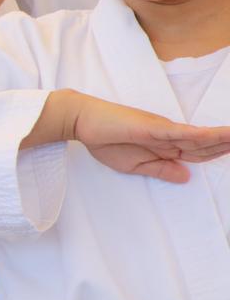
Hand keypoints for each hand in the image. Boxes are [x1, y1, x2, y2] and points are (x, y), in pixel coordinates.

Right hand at [34, 90, 229, 182]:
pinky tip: (218, 136)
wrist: (83, 122)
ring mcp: (163, 130)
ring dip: (223, 139)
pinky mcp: (154, 127)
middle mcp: (169, 136)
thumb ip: (161, 170)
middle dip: (227, 145)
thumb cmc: (104, 141)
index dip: (219, 153)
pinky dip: (202, 135)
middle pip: (205, 146)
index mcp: (165, 146)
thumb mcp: (135, 166)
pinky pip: (183, 133)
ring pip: (200, 138)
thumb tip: (186, 177)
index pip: (198, 153)